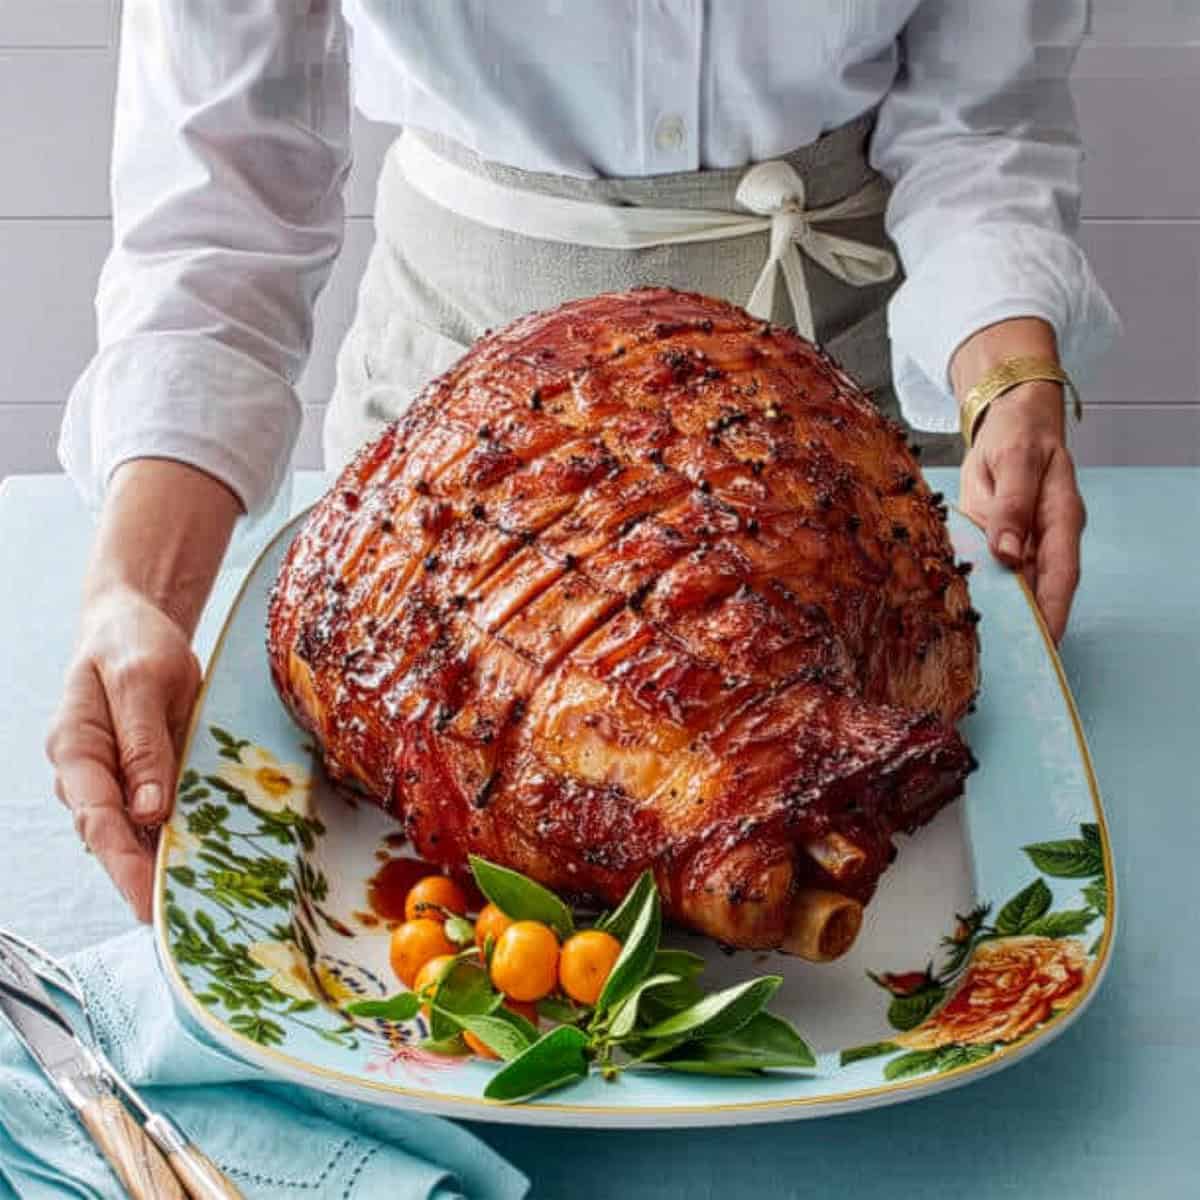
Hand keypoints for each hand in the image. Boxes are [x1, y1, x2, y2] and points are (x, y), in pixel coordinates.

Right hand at [46, 586, 201, 919]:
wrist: (134, 624)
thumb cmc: (132, 645)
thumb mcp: (141, 682)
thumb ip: (143, 743)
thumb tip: (149, 809)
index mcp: (75, 750)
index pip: (96, 820)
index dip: (123, 865)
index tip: (149, 901)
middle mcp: (88, 773)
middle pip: (113, 837)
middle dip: (142, 880)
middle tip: (179, 920)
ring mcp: (114, 777)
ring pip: (134, 832)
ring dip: (162, 864)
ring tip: (198, 903)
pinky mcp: (143, 774)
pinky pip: (157, 813)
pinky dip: (178, 836)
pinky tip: (206, 860)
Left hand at [959, 381, 1084, 642]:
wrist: (1007, 420)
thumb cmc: (1018, 435)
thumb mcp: (1014, 461)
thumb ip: (1012, 506)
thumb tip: (1007, 554)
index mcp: (1060, 520)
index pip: (1061, 576)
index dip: (1052, 612)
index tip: (1043, 643)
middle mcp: (1044, 540)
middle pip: (1038, 591)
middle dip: (1024, 627)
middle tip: (1001, 662)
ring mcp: (1021, 544)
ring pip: (1012, 587)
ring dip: (997, 615)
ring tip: (975, 650)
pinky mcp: (996, 544)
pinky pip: (988, 574)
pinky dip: (974, 594)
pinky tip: (953, 616)